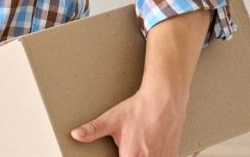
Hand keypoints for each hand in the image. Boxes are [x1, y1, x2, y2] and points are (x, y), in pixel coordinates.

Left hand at [70, 88, 187, 156]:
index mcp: (130, 155)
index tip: (120, 153)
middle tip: (130, 146)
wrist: (165, 98)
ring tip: (141, 145)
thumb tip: (76, 134)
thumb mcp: (112, 119)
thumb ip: (93, 130)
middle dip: (130, 155)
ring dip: (143, 155)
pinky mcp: (172, 154)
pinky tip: (151, 146)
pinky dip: (156, 155)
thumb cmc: (141, 108)